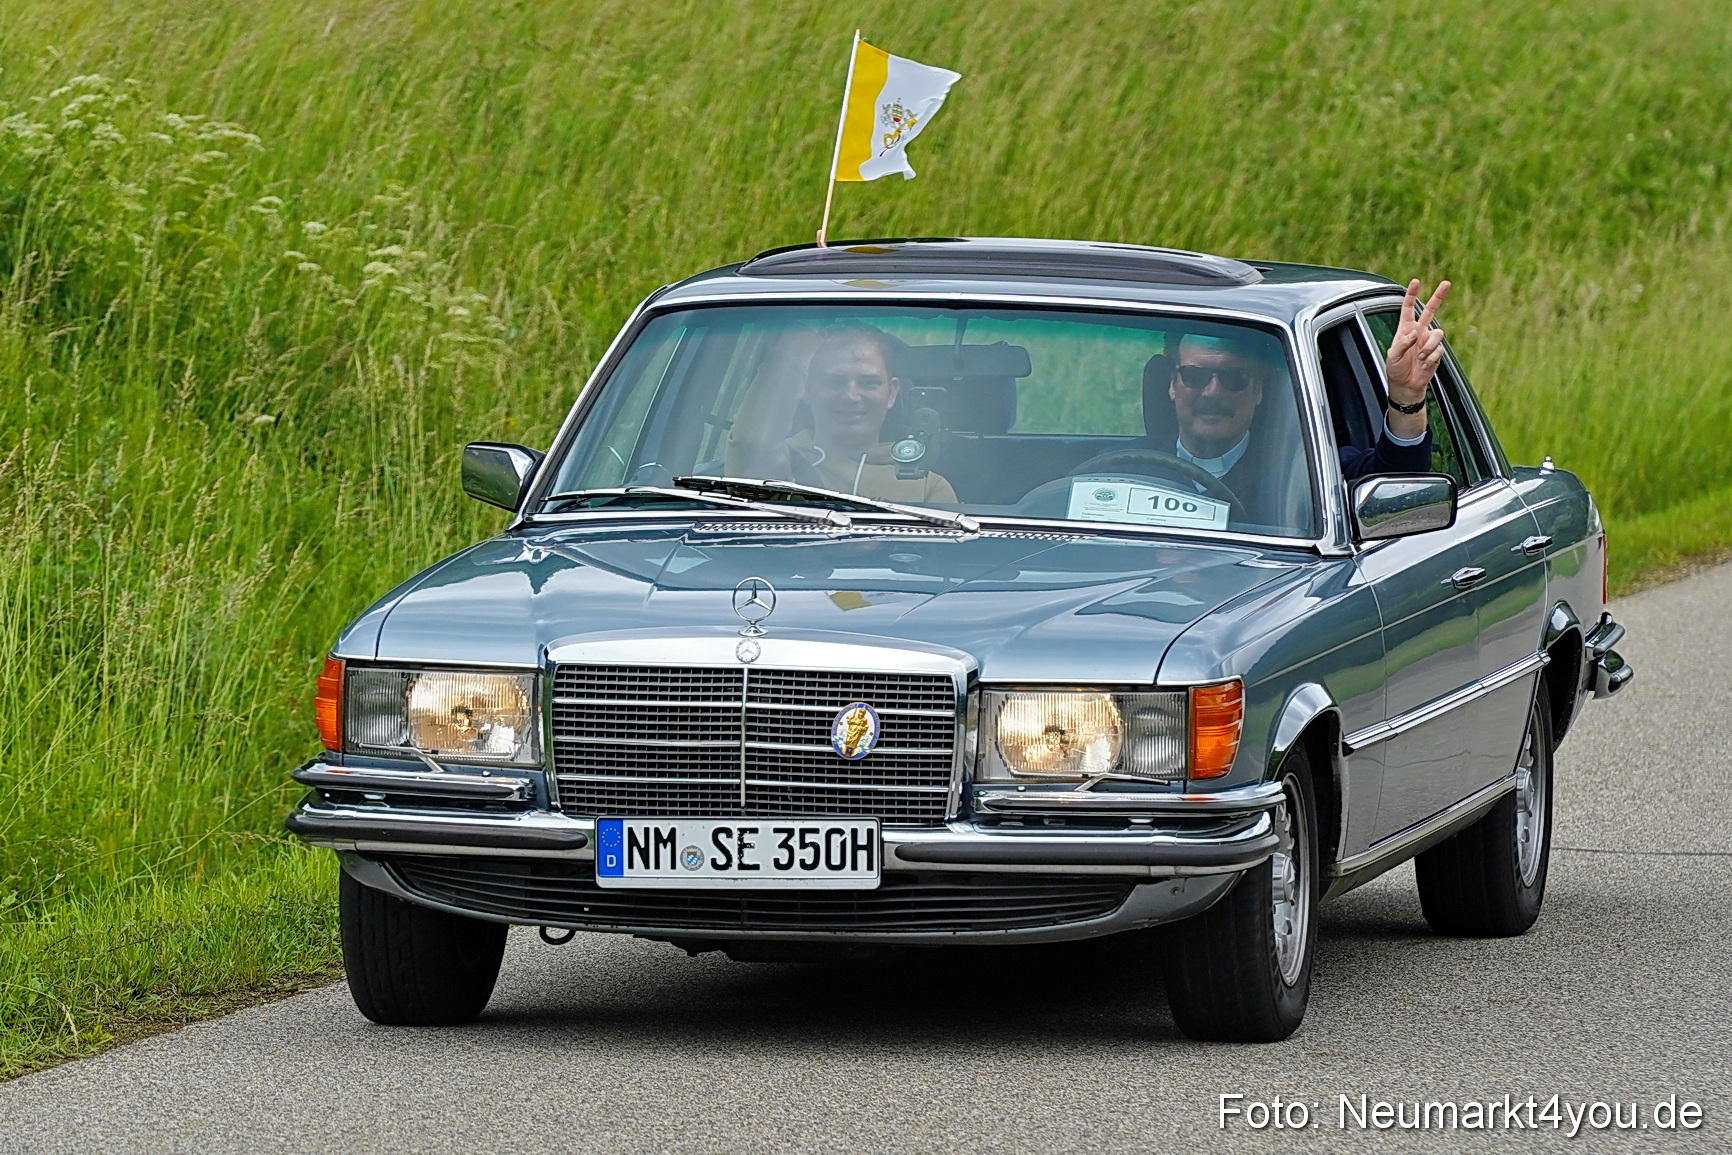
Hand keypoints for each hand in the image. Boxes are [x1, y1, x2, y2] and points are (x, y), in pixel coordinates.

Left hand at [1385, 278, 1450, 404]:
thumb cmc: (1395, 369)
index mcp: (1405, 329)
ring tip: (1420, 358)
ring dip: (1428, 347)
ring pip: (1438, 333)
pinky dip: (1431, 358)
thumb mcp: (1392, 355)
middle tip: (1446, 283)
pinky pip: (1439, 350)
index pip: (1408, 308)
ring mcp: (1429, 341)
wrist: (1406, 385)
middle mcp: (1419, 332)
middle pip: (1430, 310)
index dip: (1411, 295)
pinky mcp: (1437, 352)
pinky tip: (1424, 365)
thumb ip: (1402, 343)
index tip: (1415, 282)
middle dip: (1438, 296)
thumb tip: (1415, 333)